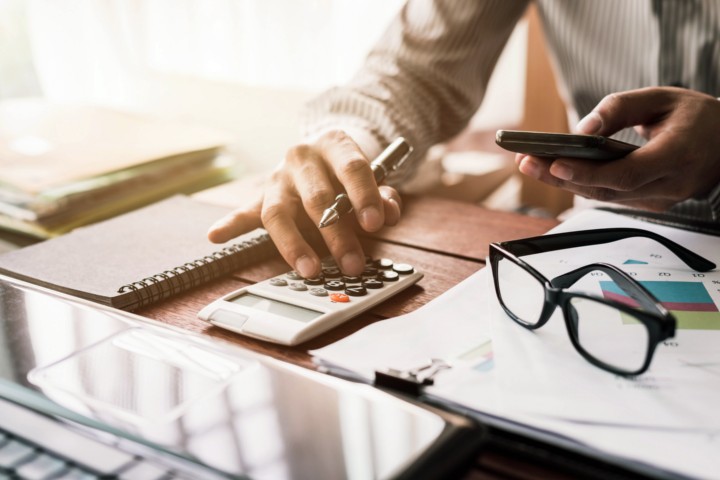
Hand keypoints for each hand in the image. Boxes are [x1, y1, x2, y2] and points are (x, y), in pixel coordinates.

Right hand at [207, 130, 402, 277]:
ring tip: (310, 270)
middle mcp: (302, 157)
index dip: (364, 196)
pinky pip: (245, 212)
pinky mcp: (261, 196)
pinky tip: (216, 235)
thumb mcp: (373, 180)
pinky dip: (230, 225)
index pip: (351, 168)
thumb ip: (383, 196)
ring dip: (294, 245)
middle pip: (317, 197)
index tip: (375, 224)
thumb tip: (389, 213)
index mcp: (334, 145)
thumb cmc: (348, 173)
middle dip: (336, 233)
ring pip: (279, 212)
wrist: (322, 153)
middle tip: (352, 263)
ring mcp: (278, 178)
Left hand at [516, 87, 719, 210]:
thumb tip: (582, 130)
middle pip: (607, 190)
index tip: (555, 162)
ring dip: (564, 182)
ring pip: (604, 197)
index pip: (626, 173)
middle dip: (561, 177)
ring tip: (531, 164)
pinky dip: (581, 184)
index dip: (588, 172)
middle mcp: (670, 184)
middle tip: (527, 162)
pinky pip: (611, 197)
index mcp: (678, 155)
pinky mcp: (650, 204)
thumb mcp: (661, 98)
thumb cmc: (696, 117)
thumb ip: (620, 109)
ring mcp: (660, 199)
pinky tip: (555, 171)